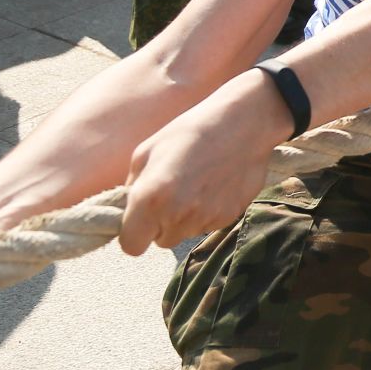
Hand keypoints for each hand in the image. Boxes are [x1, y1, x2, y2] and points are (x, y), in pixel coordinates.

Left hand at [118, 80, 286, 254]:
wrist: (242, 124)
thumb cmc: (190, 132)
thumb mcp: (146, 151)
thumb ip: (132, 187)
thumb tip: (129, 209)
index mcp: (150, 197)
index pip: (132, 245)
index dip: (134, 234)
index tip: (141, 220)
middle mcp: (177, 214)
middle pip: (161, 241)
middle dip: (162, 224)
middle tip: (173, 193)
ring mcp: (205, 218)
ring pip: (186, 232)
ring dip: (186, 217)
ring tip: (196, 184)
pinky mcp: (229, 216)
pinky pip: (209, 224)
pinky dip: (208, 211)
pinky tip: (213, 185)